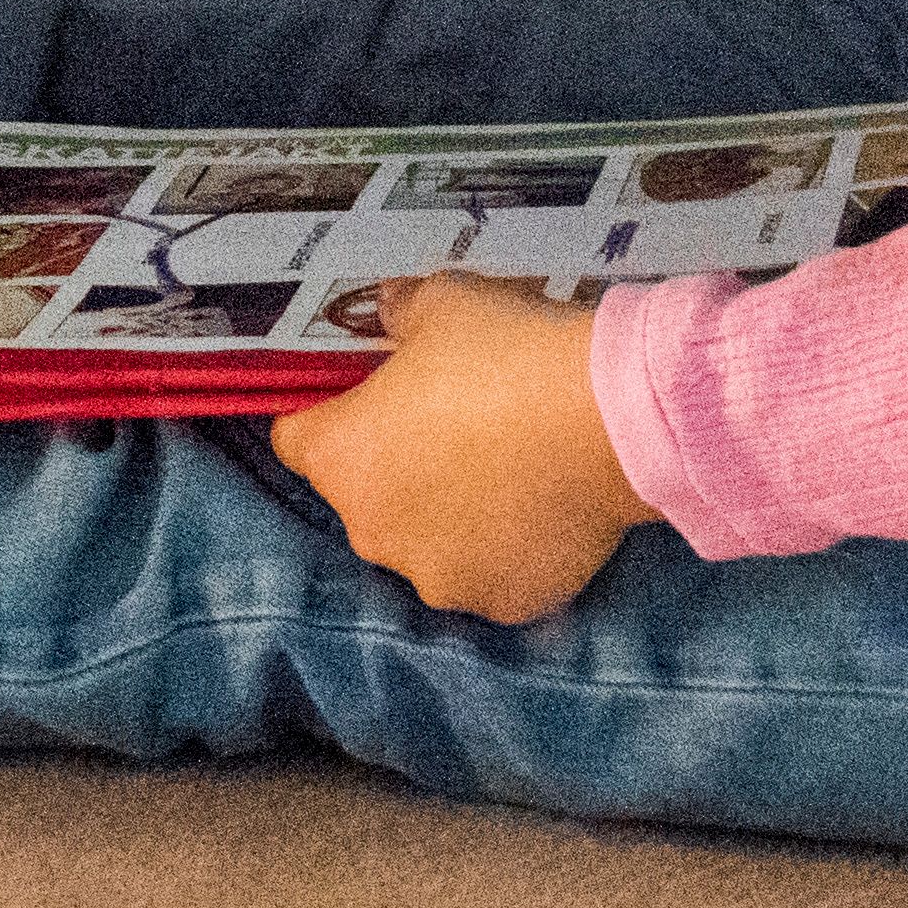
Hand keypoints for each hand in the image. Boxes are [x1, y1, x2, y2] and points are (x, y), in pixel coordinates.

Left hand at [272, 275, 648, 623]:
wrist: (610, 421)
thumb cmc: (508, 355)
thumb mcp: (442, 304)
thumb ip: (401, 311)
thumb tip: (387, 308)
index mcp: (338, 459)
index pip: (298, 437)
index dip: (330, 410)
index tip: (373, 392)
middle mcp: (372, 532)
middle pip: (368, 495)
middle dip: (400, 465)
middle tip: (458, 424)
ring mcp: (438, 577)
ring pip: (431, 542)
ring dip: (453, 514)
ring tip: (512, 470)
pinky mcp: (502, 603)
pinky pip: (493, 571)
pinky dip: (510, 547)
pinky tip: (546, 506)